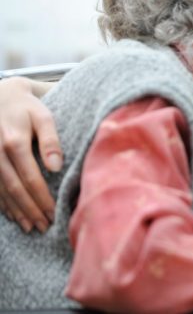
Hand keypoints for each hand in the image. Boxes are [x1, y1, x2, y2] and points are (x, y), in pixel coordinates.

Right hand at [0, 77, 60, 232]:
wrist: (0, 96)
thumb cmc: (27, 108)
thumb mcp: (43, 117)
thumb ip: (51, 141)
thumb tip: (56, 167)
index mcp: (14, 142)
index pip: (30, 178)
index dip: (42, 198)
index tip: (54, 213)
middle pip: (14, 189)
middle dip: (31, 210)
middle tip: (45, 226)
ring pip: (1, 191)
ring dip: (16, 211)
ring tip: (31, 226)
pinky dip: (2, 204)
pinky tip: (13, 215)